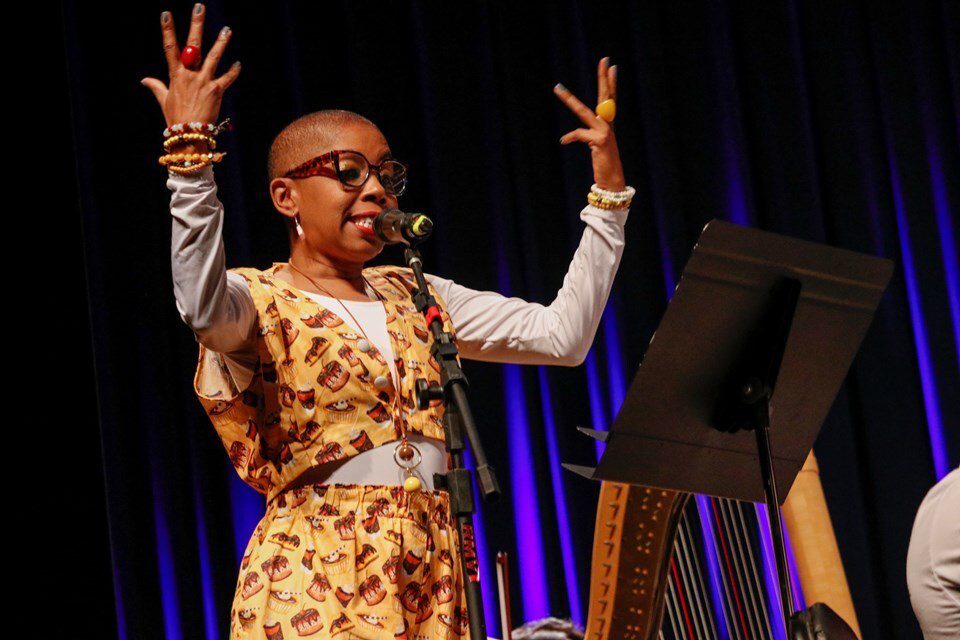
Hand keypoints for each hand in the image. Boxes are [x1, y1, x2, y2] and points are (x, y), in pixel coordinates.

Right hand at [141, 5, 240, 134]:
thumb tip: (144, 80)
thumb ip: (156, 87)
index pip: (170, 47)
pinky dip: (234, 71)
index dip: (167, 30)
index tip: (165, 14)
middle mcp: (189, 75)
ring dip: (221, 42)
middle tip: (200, 7)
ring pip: (213, 57)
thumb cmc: (176, 119)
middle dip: (196, 24)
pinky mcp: (216, 91)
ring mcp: (204, 82)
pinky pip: (227, 78)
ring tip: (227, 30)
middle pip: (193, 45)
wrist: (189, 136)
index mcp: (176, 75)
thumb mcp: (164, 101)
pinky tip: (238, 63)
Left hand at [554, 57, 625, 191]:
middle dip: (603, 78)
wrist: (612, 181)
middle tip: (604, 60)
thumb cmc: (603, 164)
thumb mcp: (595, 146)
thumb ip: (585, 136)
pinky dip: (571, 137)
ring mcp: (605, 132)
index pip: (610, 98)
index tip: (610, 65)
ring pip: (584, 111)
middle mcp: (608, 125)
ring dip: (569, 100)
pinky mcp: (599, 141)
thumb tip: (566, 138)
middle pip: (605, 96)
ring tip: (557, 88)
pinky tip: (564, 141)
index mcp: (607, 124)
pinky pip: (579, 134)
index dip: (609, 81)